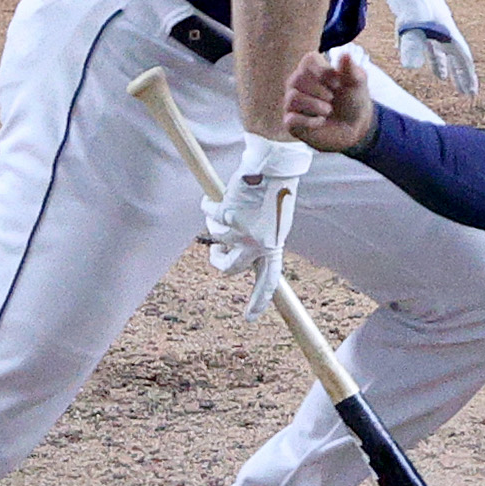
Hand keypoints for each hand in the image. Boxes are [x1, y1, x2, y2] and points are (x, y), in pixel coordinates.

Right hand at [205, 134, 311, 321]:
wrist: (273, 167)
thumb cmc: (274, 192)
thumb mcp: (274, 223)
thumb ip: (261, 241)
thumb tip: (242, 255)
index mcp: (273, 246)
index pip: (268, 281)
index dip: (258, 301)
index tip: (249, 318)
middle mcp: (258, 245)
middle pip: (228, 268)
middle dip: (217, 259)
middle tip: (215, 249)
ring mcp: (242, 232)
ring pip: (215, 237)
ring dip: (215, 221)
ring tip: (228, 205)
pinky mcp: (229, 217)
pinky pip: (210, 214)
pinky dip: (210, 204)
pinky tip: (220, 195)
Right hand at [283, 47, 377, 154]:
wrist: (353, 127)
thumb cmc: (352, 100)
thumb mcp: (357, 84)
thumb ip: (350, 70)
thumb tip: (346, 53)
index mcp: (312, 69)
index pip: (309, 60)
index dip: (324, 71)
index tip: (337, 83)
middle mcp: (297, 83)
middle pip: (299, 78)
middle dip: (321, 90)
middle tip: (332, 98)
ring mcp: (292, 103)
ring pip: (293, 97)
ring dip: (316, 105)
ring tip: (328, 110)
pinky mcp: (291, 122)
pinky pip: (292, 119)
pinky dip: (310, 121)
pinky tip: (321, 122)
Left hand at [378, 0, 479, 94]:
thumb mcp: (411, 22)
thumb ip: (411, 46)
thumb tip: (411, 68)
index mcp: (445, 30)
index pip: (462, 57)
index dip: (466, 76)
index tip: (471, 93)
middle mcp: (439, 27)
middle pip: (452, 54)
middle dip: (458, 74)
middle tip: (463, 90)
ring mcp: (426, 21)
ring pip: (436, 47)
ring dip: (440, 62)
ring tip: (440, 76)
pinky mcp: (411, 16)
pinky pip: (418, 38)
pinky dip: (417, 50)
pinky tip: (408, 55)